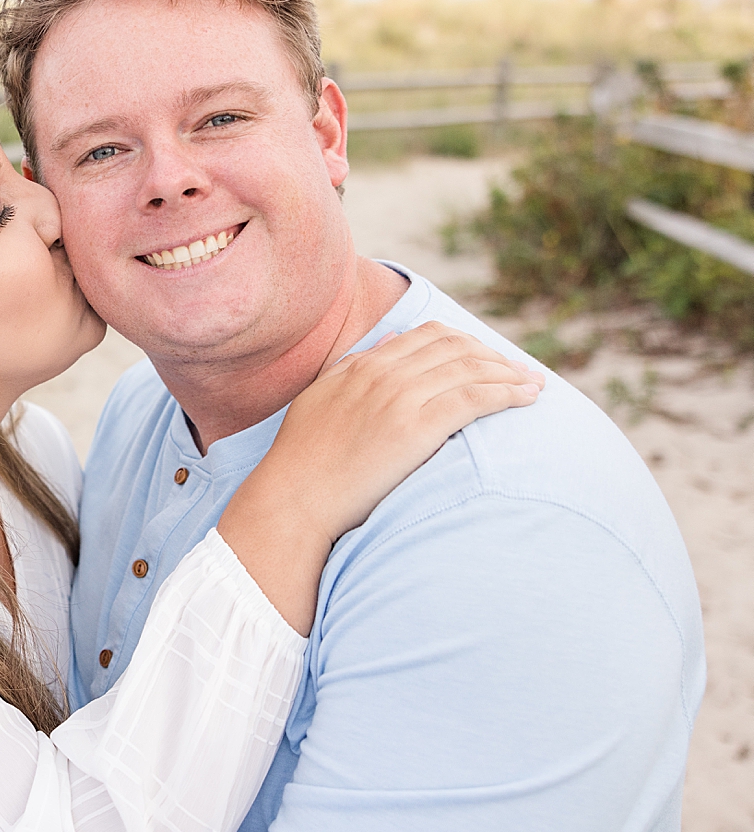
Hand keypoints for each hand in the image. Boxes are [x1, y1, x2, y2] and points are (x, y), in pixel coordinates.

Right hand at [263, 324, 542, 545]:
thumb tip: (386, 342)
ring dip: (509, 373)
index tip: (490, 357)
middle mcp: (385, 372)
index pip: (430, 335)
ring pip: (469, 369)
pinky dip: (504, 394)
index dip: (467, 342)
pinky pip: (472, 399)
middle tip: (523, 370)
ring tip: (535, 385)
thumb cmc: (304, 457)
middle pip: (456, 347)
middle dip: (495, 355)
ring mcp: (400, 398)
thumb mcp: (323, 396)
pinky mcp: (416, 428)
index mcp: (364, 363)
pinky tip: (525, 400)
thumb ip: (354, 366)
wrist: (296, 496)